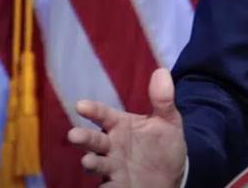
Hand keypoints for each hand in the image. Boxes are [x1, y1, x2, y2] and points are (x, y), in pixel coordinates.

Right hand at [68, 68, 186, 186]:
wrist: (173, 175)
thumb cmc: (164, 145)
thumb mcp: (168, 121)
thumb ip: (163, 100)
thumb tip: (161, 71)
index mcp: (121, 126)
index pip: (104, 115)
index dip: (93, 110)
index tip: (81, 105)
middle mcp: (112, 145)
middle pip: (94, 141)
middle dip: (84, 138)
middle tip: (74, 135)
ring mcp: (113, 166)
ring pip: (96, 163)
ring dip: (90, 162)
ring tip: (88, 161)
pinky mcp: (117, 185)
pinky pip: (106, 186)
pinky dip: (104, 186)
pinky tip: (104, 185)